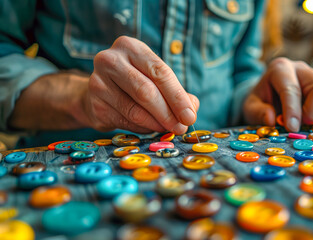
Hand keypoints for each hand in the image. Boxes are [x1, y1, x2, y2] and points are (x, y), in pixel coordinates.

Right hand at [81, 36, 198, 133]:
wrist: (97, 92)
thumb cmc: (135, 82)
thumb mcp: (156, 79)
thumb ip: (177, 93)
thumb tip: (191, 110)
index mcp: (131, 47)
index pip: (160, 72)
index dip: (177, 97)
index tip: (190, 116)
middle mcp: (110, 60)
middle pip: (146, 91)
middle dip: (168, 113)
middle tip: (181, 127)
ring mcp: (98, 83)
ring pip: (135, 110)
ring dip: (156, 124)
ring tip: (168, 129)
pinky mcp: (94, 105)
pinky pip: (125, 122)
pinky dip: (142, 128)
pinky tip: (150, 128)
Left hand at [243, 58, 312, 131]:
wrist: (270, 96)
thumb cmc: (261, 101)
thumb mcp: (250, 107)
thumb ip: (257, 112)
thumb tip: (272, 120)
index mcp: (281, 69)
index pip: (291, 88)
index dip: (292, 110)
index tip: (291, 128)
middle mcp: (303, 69)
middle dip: (312, 112)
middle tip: (301, 125)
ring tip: (307, 121)